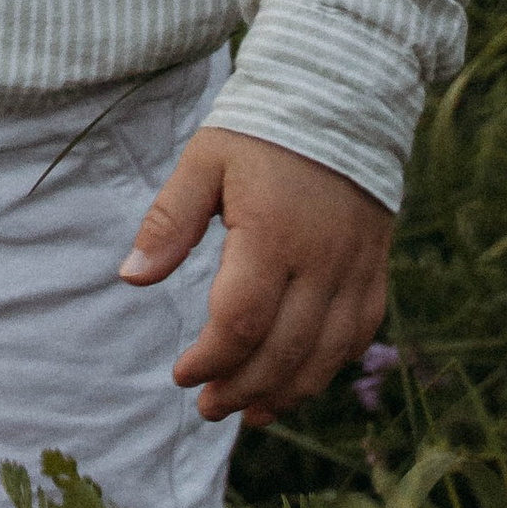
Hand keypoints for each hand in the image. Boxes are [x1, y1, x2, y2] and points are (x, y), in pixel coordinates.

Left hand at [120, 125, 392, 425]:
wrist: (341, 96)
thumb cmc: (261, 129)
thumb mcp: (205, 161)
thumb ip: (170, 221)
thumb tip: (131, 278)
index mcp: (272, 233)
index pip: (240, 322)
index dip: (209, 360)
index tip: (181, 374)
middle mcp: (321, 260)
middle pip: (283, 352)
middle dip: (241, 389)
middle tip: (207, 406)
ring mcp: (355, 268)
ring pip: (325, 356)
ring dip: (284, 394)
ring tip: (246, 411)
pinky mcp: (375, 269)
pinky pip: (358, 335)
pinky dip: (328, 368)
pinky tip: (297, 382)